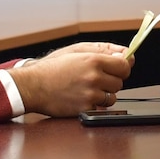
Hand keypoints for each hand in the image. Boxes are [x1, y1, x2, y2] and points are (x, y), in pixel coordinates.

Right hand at [11, 42, 131, 116]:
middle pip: (119, 82)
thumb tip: (127, 54)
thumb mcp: (77, 50)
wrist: (33, 86)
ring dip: (104, 94)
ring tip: (88, 88)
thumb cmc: (53, 67)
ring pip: (112, 97)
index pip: (125, 66)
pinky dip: (95, 104)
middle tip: (96, 78)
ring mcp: (90, 95)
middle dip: (111, 80)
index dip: (122, 67)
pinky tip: (82, 96)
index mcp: (93, 60)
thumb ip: (104, 50)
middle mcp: (93, 78)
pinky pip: (101, 107)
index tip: (117, 68)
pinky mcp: (85, 109)